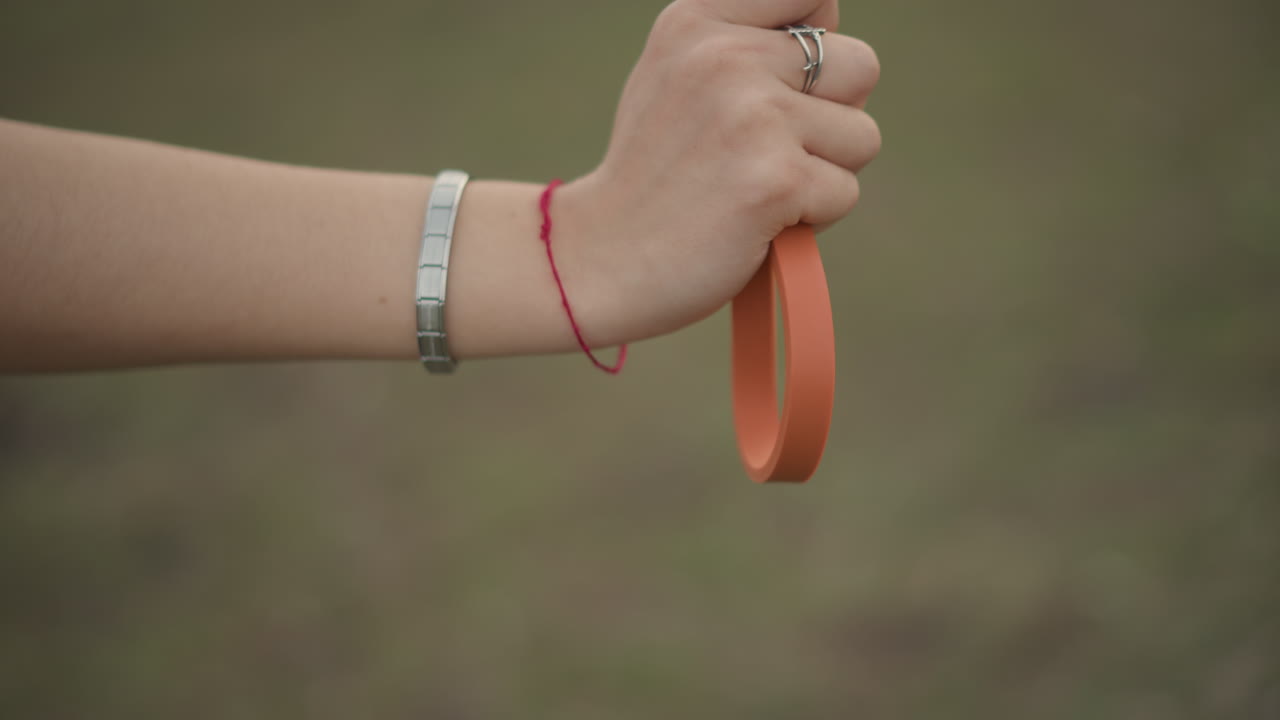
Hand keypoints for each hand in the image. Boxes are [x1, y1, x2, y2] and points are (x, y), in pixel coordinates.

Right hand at [555, 0, 880, 347]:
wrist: (602, 259)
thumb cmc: (653, 177)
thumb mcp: (675, 77)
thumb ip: (745, 43)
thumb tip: (833, 45)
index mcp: (697, 21)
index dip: (817, 49)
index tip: (777, 89)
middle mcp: (725, 56)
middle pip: (860, 65)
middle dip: (833, 116)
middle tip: (769, 151)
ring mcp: (753, 117)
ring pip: (861, 136)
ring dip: (824, 173)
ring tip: (756, 188)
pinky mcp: (776, 180)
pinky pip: (844, 191)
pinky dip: (812, 219)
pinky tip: (756, 223)